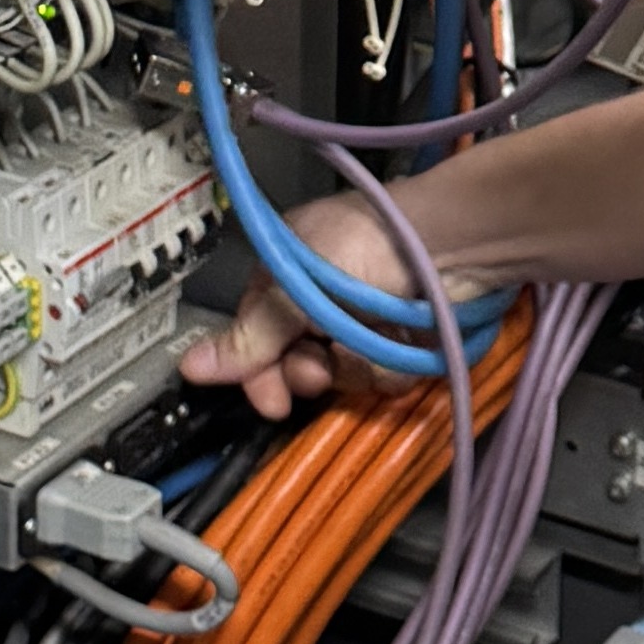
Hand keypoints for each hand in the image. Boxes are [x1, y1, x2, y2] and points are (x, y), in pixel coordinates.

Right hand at [181, 190, 448, 421]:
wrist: (453, 243)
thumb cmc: (369, 242)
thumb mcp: (295, 289)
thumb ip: (250, 337)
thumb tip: (190, 368)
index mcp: (286, 276)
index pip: (256, 339)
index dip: (258, 372)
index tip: (269, 401)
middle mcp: (322, 303)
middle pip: (296, 366)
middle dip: (308, 372)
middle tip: (318, 368)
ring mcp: (363, 325)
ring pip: (341, 378)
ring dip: (353, 368)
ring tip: (368, 343)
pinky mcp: (401, 345)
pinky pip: (381, 379)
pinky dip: (390, 368)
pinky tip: (400, 346)